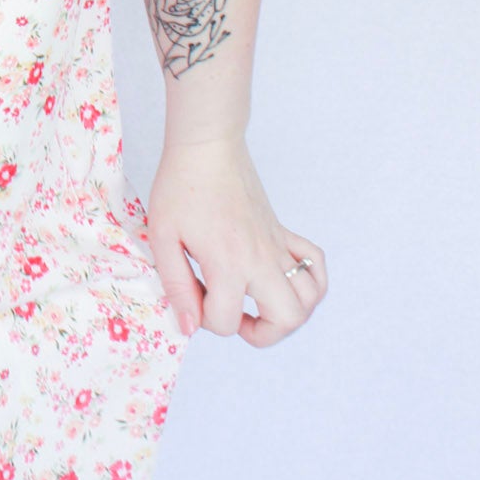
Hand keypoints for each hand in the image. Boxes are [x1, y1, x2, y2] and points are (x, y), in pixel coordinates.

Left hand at [146, 134, 327, 346]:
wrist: (206, 146)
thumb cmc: (179, 186)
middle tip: (235, 313)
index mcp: (228, 263)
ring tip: (259, 302)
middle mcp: (260, 259)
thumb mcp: (162, 236)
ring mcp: (277, 245)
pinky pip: (316, 263)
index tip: (191, 294)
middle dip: (261, 333)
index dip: (204, 319)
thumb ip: (176, 285)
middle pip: (288, 319)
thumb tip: (189, 325)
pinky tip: (282, 277)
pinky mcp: (283, 231)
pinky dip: (309, 279)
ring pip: (311, 297)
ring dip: (290, 311)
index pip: (226, 321)